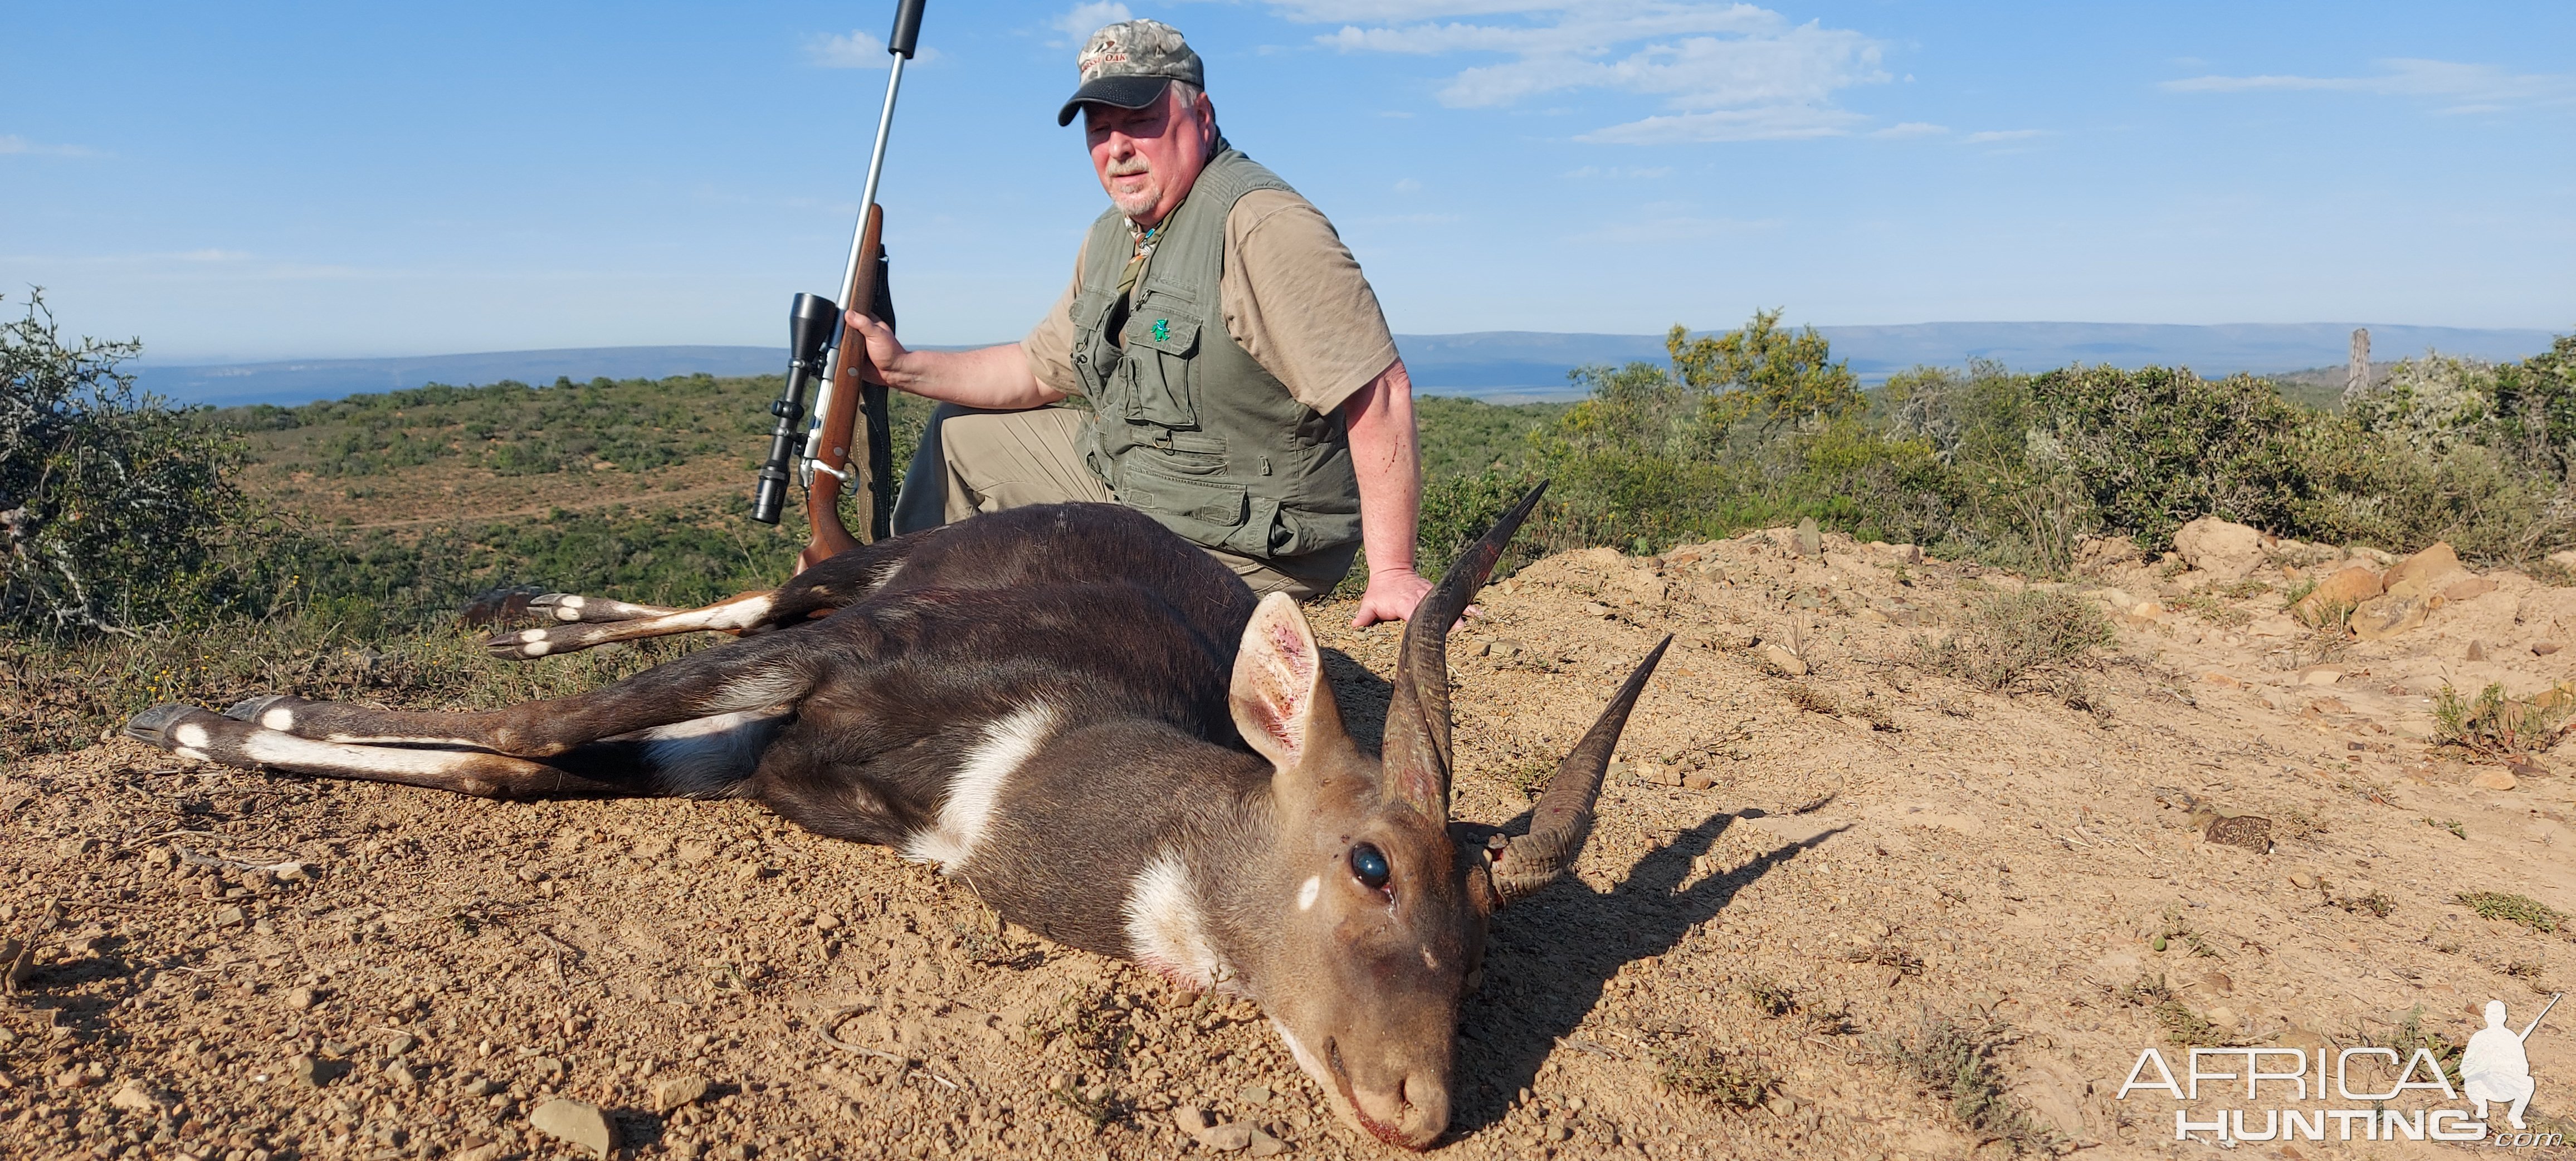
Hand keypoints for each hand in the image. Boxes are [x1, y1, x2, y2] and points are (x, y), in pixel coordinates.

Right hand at [843, 308, 908, 385]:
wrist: (893, 372)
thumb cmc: (891, 352)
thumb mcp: (877, 334)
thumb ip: (863, 323)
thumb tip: (849, 314)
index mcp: (868, 323)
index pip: (851, 314)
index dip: (844, 316)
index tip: (839, 320)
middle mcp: (861, 333)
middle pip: (844, 328)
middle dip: (840, 333)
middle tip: (844, 338)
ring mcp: (857, 344)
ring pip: (841, 341)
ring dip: (841, 345)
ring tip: (846, 348)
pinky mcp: (854, 356)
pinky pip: (843, 354)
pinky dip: (842, 355)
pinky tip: (845, 356)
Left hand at [1350, 567, 1472, 628]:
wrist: (1392, 570)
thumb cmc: (1380, 591)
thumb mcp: (1370, 602)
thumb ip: (1364, 615)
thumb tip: (1354, 625)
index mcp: (1405, 603)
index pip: (1415, 614)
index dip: (1425, 622)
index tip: (1434, 631)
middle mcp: (1421, 598)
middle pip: (1435, 610)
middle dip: (1447, 619)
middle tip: (1460, 628)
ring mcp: (1431, 595)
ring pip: (1446, 603)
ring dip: (1461, 611)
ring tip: (1477, 618)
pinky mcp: (1437, 594)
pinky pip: (1452, 600)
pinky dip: (1465, 605)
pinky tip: (1478, 613)